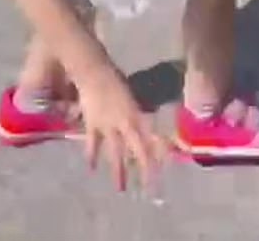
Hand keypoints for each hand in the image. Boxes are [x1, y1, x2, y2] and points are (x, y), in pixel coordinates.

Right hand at [79, 66, 165, 190]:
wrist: (93, 71)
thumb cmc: (114, 81)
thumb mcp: (131, 97)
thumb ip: (138, 112)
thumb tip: (149, 124)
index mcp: (137, 114)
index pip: (152, 136)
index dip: (160, 152)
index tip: (167, 167)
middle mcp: (125, 122)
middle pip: (138, 149)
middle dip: (144, 168)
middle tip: (149, 187)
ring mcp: (108, 125)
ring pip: (116, 152)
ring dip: (119, 171)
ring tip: (120, 188)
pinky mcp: (92, 124)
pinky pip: (93, 143)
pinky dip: (92, 155)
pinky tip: (91, 168)